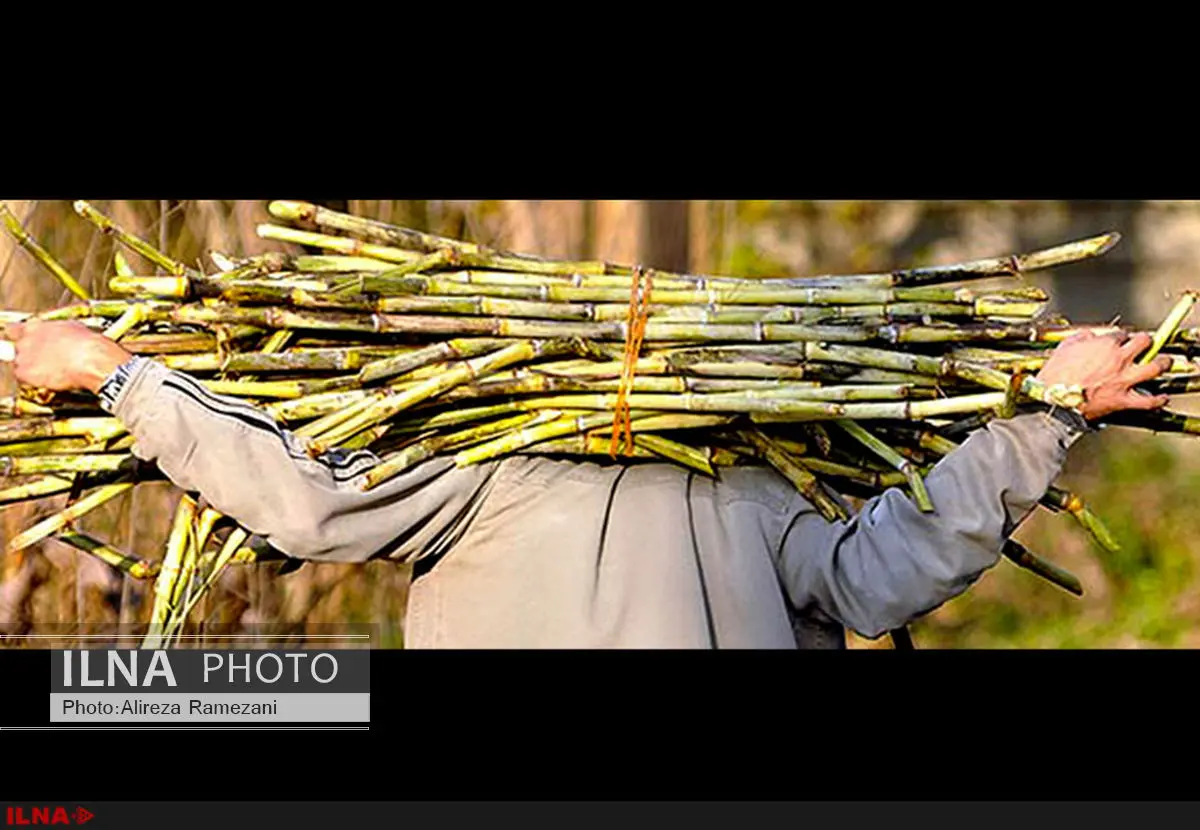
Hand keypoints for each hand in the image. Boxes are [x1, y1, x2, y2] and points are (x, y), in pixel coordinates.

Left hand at [4, 319, 131, 393]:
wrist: (91, 360)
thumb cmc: (88, 344)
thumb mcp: (72, 328)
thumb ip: (57, 331)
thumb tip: (59, 334)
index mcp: (36, 327)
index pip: (13, 329)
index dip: (20, 335)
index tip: (25, 339)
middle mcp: (26, 340)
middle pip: (18, 348)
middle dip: (30, 353)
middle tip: (46, 357)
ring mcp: (24, 357)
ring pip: (21, 363)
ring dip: (33, 366)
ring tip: (51, 369)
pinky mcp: (26, 373)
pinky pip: (24, 378)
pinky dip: (34, 379)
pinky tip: (50, 378)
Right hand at [1035, 330, 1170, 419]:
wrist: (1053, 399)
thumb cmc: (1055, 375)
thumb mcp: (1064, 347)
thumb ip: (1081, 338)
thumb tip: (1089, 336)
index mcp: (1104, 344)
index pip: (1122, 334)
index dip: (1122, 337)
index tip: (1121, 340)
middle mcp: (1119, 358)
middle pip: (1144, 342)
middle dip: (1146, 341)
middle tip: (1146, 344)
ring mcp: (1124, 379)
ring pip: (1155, 367)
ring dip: (1162, 363)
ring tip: (1163, 362)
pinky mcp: (1123, 399)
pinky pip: (1148, 401)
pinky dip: (1158, 399)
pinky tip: (1162, 397)